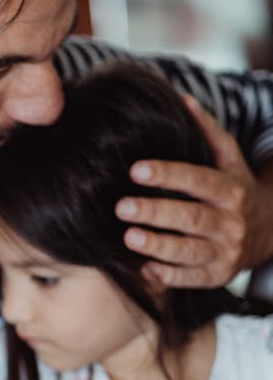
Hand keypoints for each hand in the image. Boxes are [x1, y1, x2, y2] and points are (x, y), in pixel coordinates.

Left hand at [115, 94, 272, 287]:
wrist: (267, 232)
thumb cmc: (233, 189)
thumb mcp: (229, 159)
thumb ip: (207, 132)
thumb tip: (182, 100)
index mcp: (231, 189)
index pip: (198, 179)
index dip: (168, 174)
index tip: (136, 169)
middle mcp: (231, 222)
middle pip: (192, 216)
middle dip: (156, 212)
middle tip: (121, 206)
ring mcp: (225, 252)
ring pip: (190, 250)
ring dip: (158, 245)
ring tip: (129, 238)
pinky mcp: (217, 276)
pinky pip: (191, 279)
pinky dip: (168, 277)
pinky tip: (143, 270)